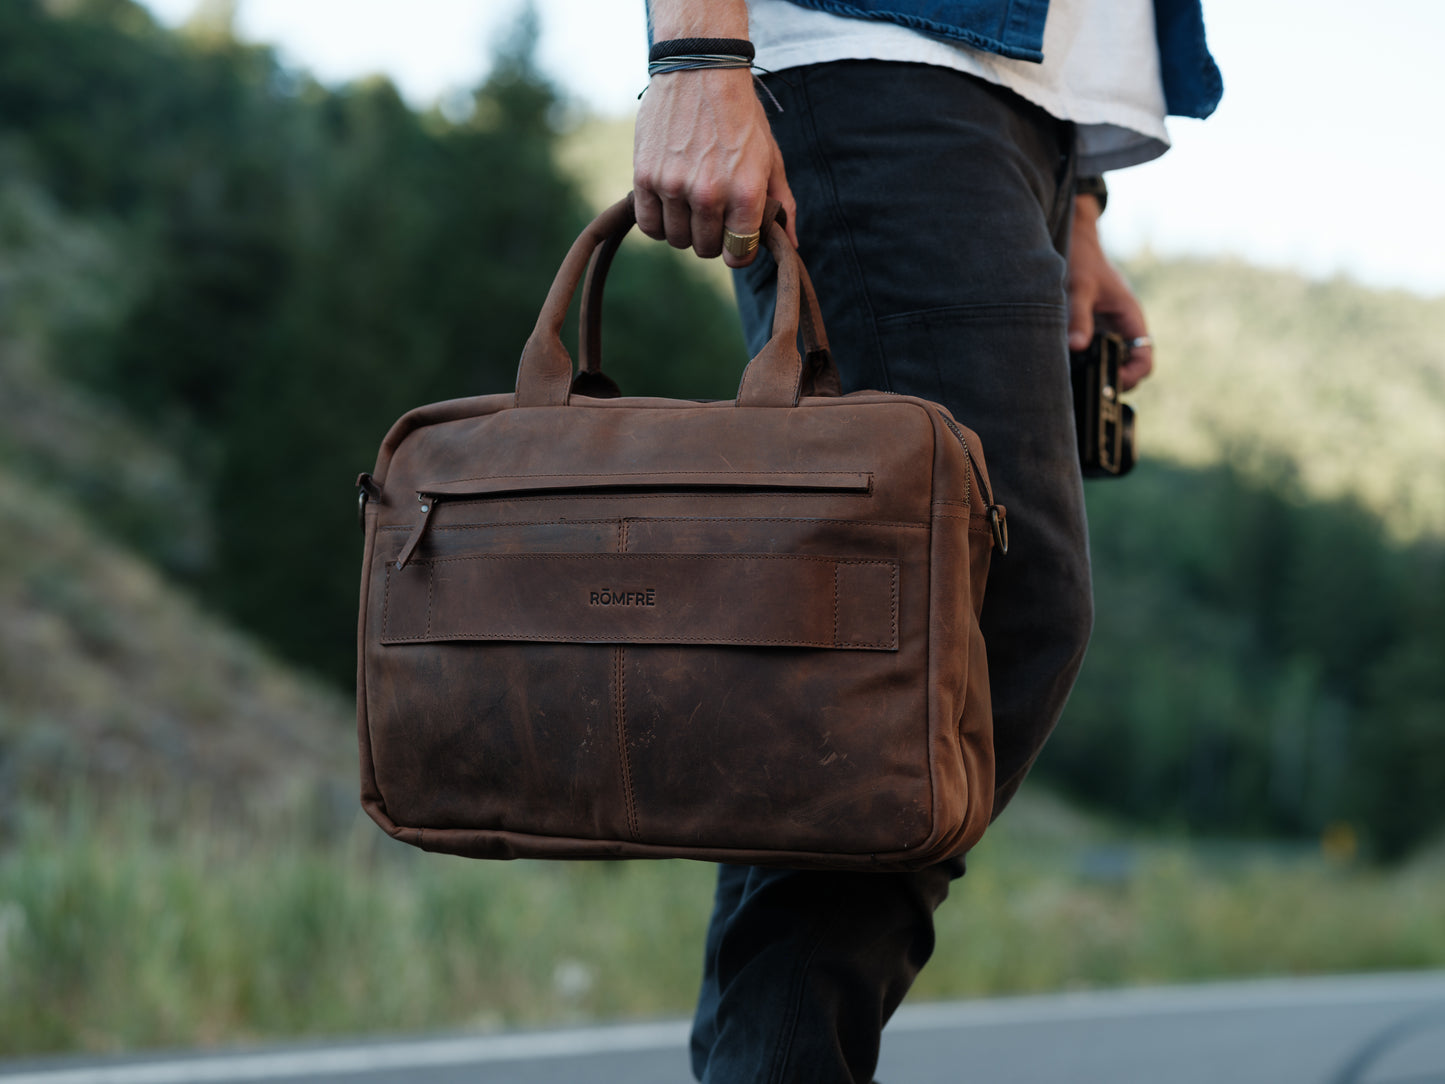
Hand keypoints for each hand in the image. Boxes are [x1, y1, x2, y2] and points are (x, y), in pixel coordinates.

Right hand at [633, 66, 797, 266]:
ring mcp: (674, 187)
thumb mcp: (771, 156)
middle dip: (712, 238)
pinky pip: (649, 226)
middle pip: (706, 249)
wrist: (699, 70)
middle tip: (713, 214)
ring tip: (690, 205)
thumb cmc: (740, 115)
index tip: (735, 236)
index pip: (738, 254)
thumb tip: (792, 244)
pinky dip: (658, 223)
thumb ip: (782, 203)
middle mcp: (709, 194)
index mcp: (746, 192)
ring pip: (676, 240)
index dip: (738, 250)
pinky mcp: (645, 177)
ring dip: (684, 229)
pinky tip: (669, 204)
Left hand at [1067, 195, 1152, 389]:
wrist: (1074, 244)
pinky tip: (1066, 367)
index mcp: (1130, 318)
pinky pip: (1093, 355)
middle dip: (1113, 380)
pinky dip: (1084, 365)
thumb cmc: (1082, 261)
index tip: (1109, 382)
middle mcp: (1122, 328)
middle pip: (1128, 367)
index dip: (1131, 376)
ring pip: (1111, 363)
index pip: (1144, 359)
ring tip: (1075, 379)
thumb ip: (1077, 316)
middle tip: (1088, 386)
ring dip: (1098, 373)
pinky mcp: (1091, 331)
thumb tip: (1077, 347)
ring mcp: (1107, 331)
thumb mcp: (1079, 288)